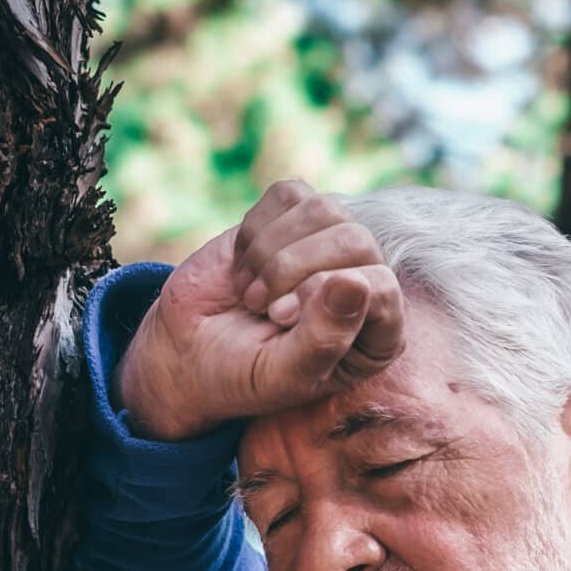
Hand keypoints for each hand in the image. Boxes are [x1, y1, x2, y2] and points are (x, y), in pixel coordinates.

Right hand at [115, 180, 405, 440]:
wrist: (189, 351)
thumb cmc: (243, 374)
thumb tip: (356, 281)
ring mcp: (331, 248)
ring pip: (323, 211)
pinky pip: (290, 195)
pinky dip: (256, 231)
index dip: (326, 296)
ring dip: (271, 253)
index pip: (381, 286)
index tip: (281, 319)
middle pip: (355, 240)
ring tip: (251, 294)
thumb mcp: (284, 375)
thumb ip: (325, 339)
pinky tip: (246, 267)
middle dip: (294, 270)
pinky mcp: (294, 218)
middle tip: (263, 307)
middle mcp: (364, 286)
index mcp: (376, 334)